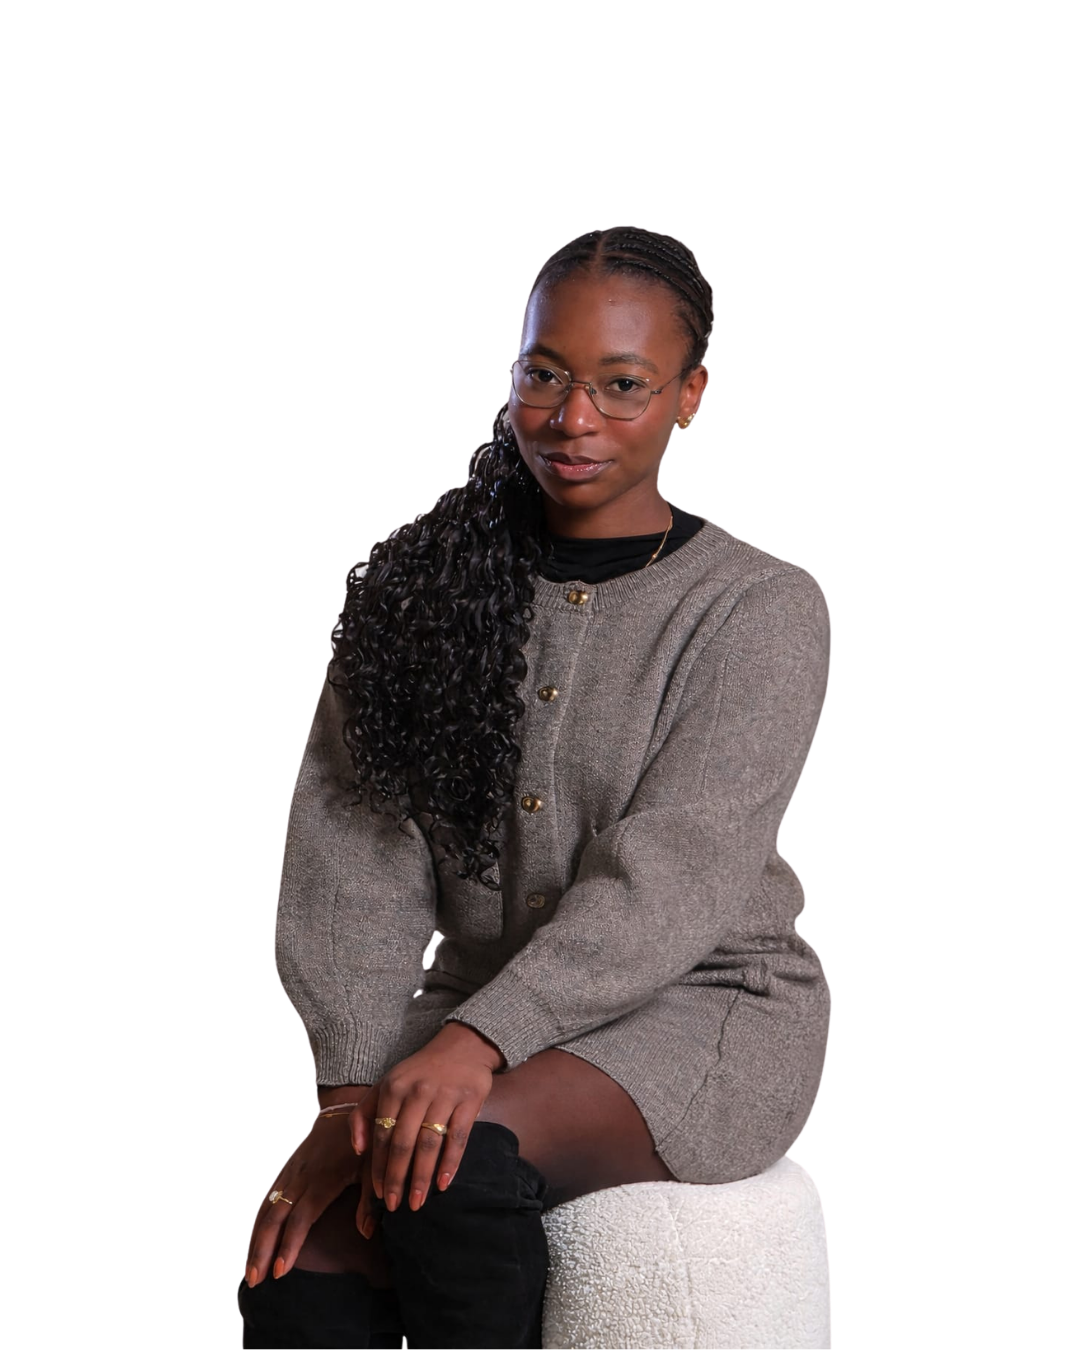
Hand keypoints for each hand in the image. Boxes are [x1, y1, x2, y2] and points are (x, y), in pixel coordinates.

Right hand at [244, 1089, 374, 1288]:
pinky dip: (256, 1222)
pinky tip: (251, 1241)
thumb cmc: (362, 1143)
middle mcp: (300, 1179)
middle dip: (263, 1250)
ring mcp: (290, 1174)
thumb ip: (369, 1199)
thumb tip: (367, 1231)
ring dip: (254, 1240)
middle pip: (276, 1218)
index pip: (302, 1219)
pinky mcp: (286, 1171)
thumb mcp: (372, 1167)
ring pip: (266, 1209)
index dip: (290, 1245)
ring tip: (248, 1271)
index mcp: (323, 1181)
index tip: (280, 1272)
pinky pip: (266, 1198)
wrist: (343, 1109)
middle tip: (254, 1280)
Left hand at [349, 1030, 496, 1217]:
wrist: (462, 1046)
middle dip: (397, 1178)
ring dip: (421, 1177)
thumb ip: (364, 1113)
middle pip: (403, 1143)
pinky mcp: (469, 1099)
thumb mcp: (386, 1084)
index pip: (382, 1135)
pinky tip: (444, 1184)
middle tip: (394, 1206)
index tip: (378, 1194)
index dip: (378, 1166)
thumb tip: (358, 1150)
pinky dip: (451, 1163)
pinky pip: (458, 1137)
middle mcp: (417, 1092)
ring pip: (429, 1144)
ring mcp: (444, 1095)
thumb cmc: (419, 1072)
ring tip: (417, 1203)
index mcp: (393, 1088)